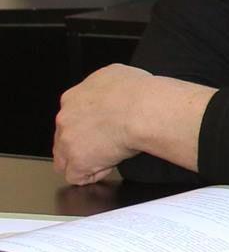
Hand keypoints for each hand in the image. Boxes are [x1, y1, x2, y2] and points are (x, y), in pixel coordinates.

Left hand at [52, 64, 156, 184]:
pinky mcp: (77, 161)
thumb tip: (114, 89)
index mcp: (74, 97)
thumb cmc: (139, 92)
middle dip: (82, 142)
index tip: (102, 127)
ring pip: (63, 159)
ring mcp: (68, 141)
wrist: (142, 110)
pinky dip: (92, 175)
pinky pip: (77, 176)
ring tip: (108, 157)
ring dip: (83, 160)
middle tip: (107, 142)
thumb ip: (106, 85)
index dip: (88, 124)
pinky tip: (108, 166)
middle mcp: (66, 118)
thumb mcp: (118, 74)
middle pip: (64, 137)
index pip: (71, 116)